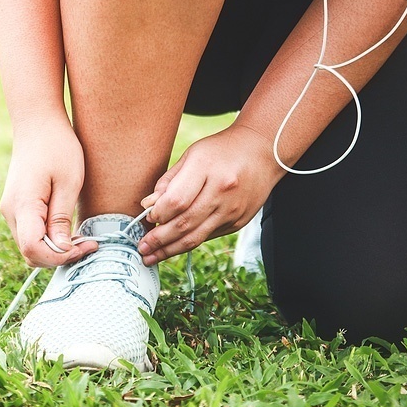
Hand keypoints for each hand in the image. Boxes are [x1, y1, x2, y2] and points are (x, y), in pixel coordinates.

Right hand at [0, 120, 97, 266]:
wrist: (37, 122)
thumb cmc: (57, 146)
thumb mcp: (69, 181)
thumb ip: (62, 217)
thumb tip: (61, 249)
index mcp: (22, 205)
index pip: (34, 249)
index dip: (60, 257)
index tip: (86, 246)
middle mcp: (11, 211)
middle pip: (30, 253)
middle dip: (60, 257)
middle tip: (89, 244)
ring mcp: (11, 209)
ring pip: (30, 246)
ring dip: (55, 250)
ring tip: (82, 238)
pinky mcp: (17, 206)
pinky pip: (31, 233)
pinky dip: (49, 240)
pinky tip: (69, 230)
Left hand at [137, 124, 283, 263]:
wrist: (263, 151)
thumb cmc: (222, 150)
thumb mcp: (192, 155)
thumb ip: (169, 181)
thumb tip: (148, 206)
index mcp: (207, 167)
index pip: (176, 200)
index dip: (158, 214)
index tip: (147, 218)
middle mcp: (222, 191)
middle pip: (185, 223)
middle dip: (160, 239)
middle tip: (142, 248)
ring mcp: (233, 209)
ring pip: (197, 237)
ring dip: (171, 249)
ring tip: (152, 256)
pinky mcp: (239, 221)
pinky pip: (209, 236)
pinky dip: (190, 242)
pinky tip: (175, 246)